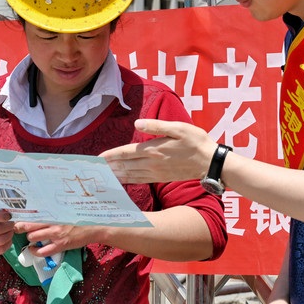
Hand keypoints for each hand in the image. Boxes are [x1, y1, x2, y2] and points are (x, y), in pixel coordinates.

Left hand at [13, 222, 104, 256]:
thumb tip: (37, 213)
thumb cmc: (77, 220)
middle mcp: (53, 222)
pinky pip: (42, 251)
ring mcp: (56, 234)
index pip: (33, 213)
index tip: (16, 218)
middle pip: (29, 225)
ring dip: (29, 239)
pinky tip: (34, 249)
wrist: (92, 228)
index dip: (22, 216)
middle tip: (17, 228)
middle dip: (20, 227)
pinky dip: (35, 251)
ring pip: (33, 237)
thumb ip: (52, 213)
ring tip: (31, 239)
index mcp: (54, 214)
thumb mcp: (64, 213)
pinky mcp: (60, 245)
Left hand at [100, 119, 216, 183]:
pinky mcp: (160, 177)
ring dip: (115, 174)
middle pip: (124, 165)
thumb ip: (157, 126)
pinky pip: (139, 180)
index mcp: (154, 149)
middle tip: (93, 169)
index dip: (111, 155)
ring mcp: (156, 172)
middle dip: (108, 167)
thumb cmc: (196, 141)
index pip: (126, 152)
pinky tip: (121, 180)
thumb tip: (138, 123)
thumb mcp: (179, 128)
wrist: (209, 162)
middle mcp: (152, 163)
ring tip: (102, 175)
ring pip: (130, 174)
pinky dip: (127, 180)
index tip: (98, 158)